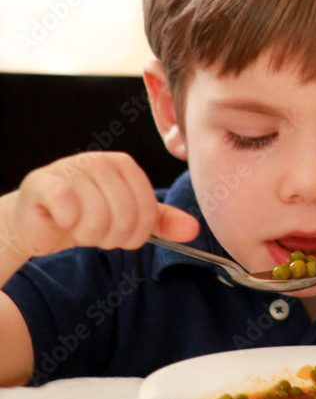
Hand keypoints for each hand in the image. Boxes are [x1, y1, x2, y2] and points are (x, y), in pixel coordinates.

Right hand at [8, 152, 198, 258]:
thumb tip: (193, 229)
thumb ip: (160, 222)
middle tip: (96, 233)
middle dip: (111, 238)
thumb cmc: (83, 216)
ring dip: (88, 236)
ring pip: (97, 219)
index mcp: (124, 165)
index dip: (136, 235)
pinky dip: (67, 224)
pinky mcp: (43, 182)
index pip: (148, 211)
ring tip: (78, 227)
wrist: (38, 221)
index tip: (120, 235)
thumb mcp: (127, 219)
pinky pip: (68, 208)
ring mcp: (71, 168)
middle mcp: (100, 161)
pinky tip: (61, 220)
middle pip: (125, 217)